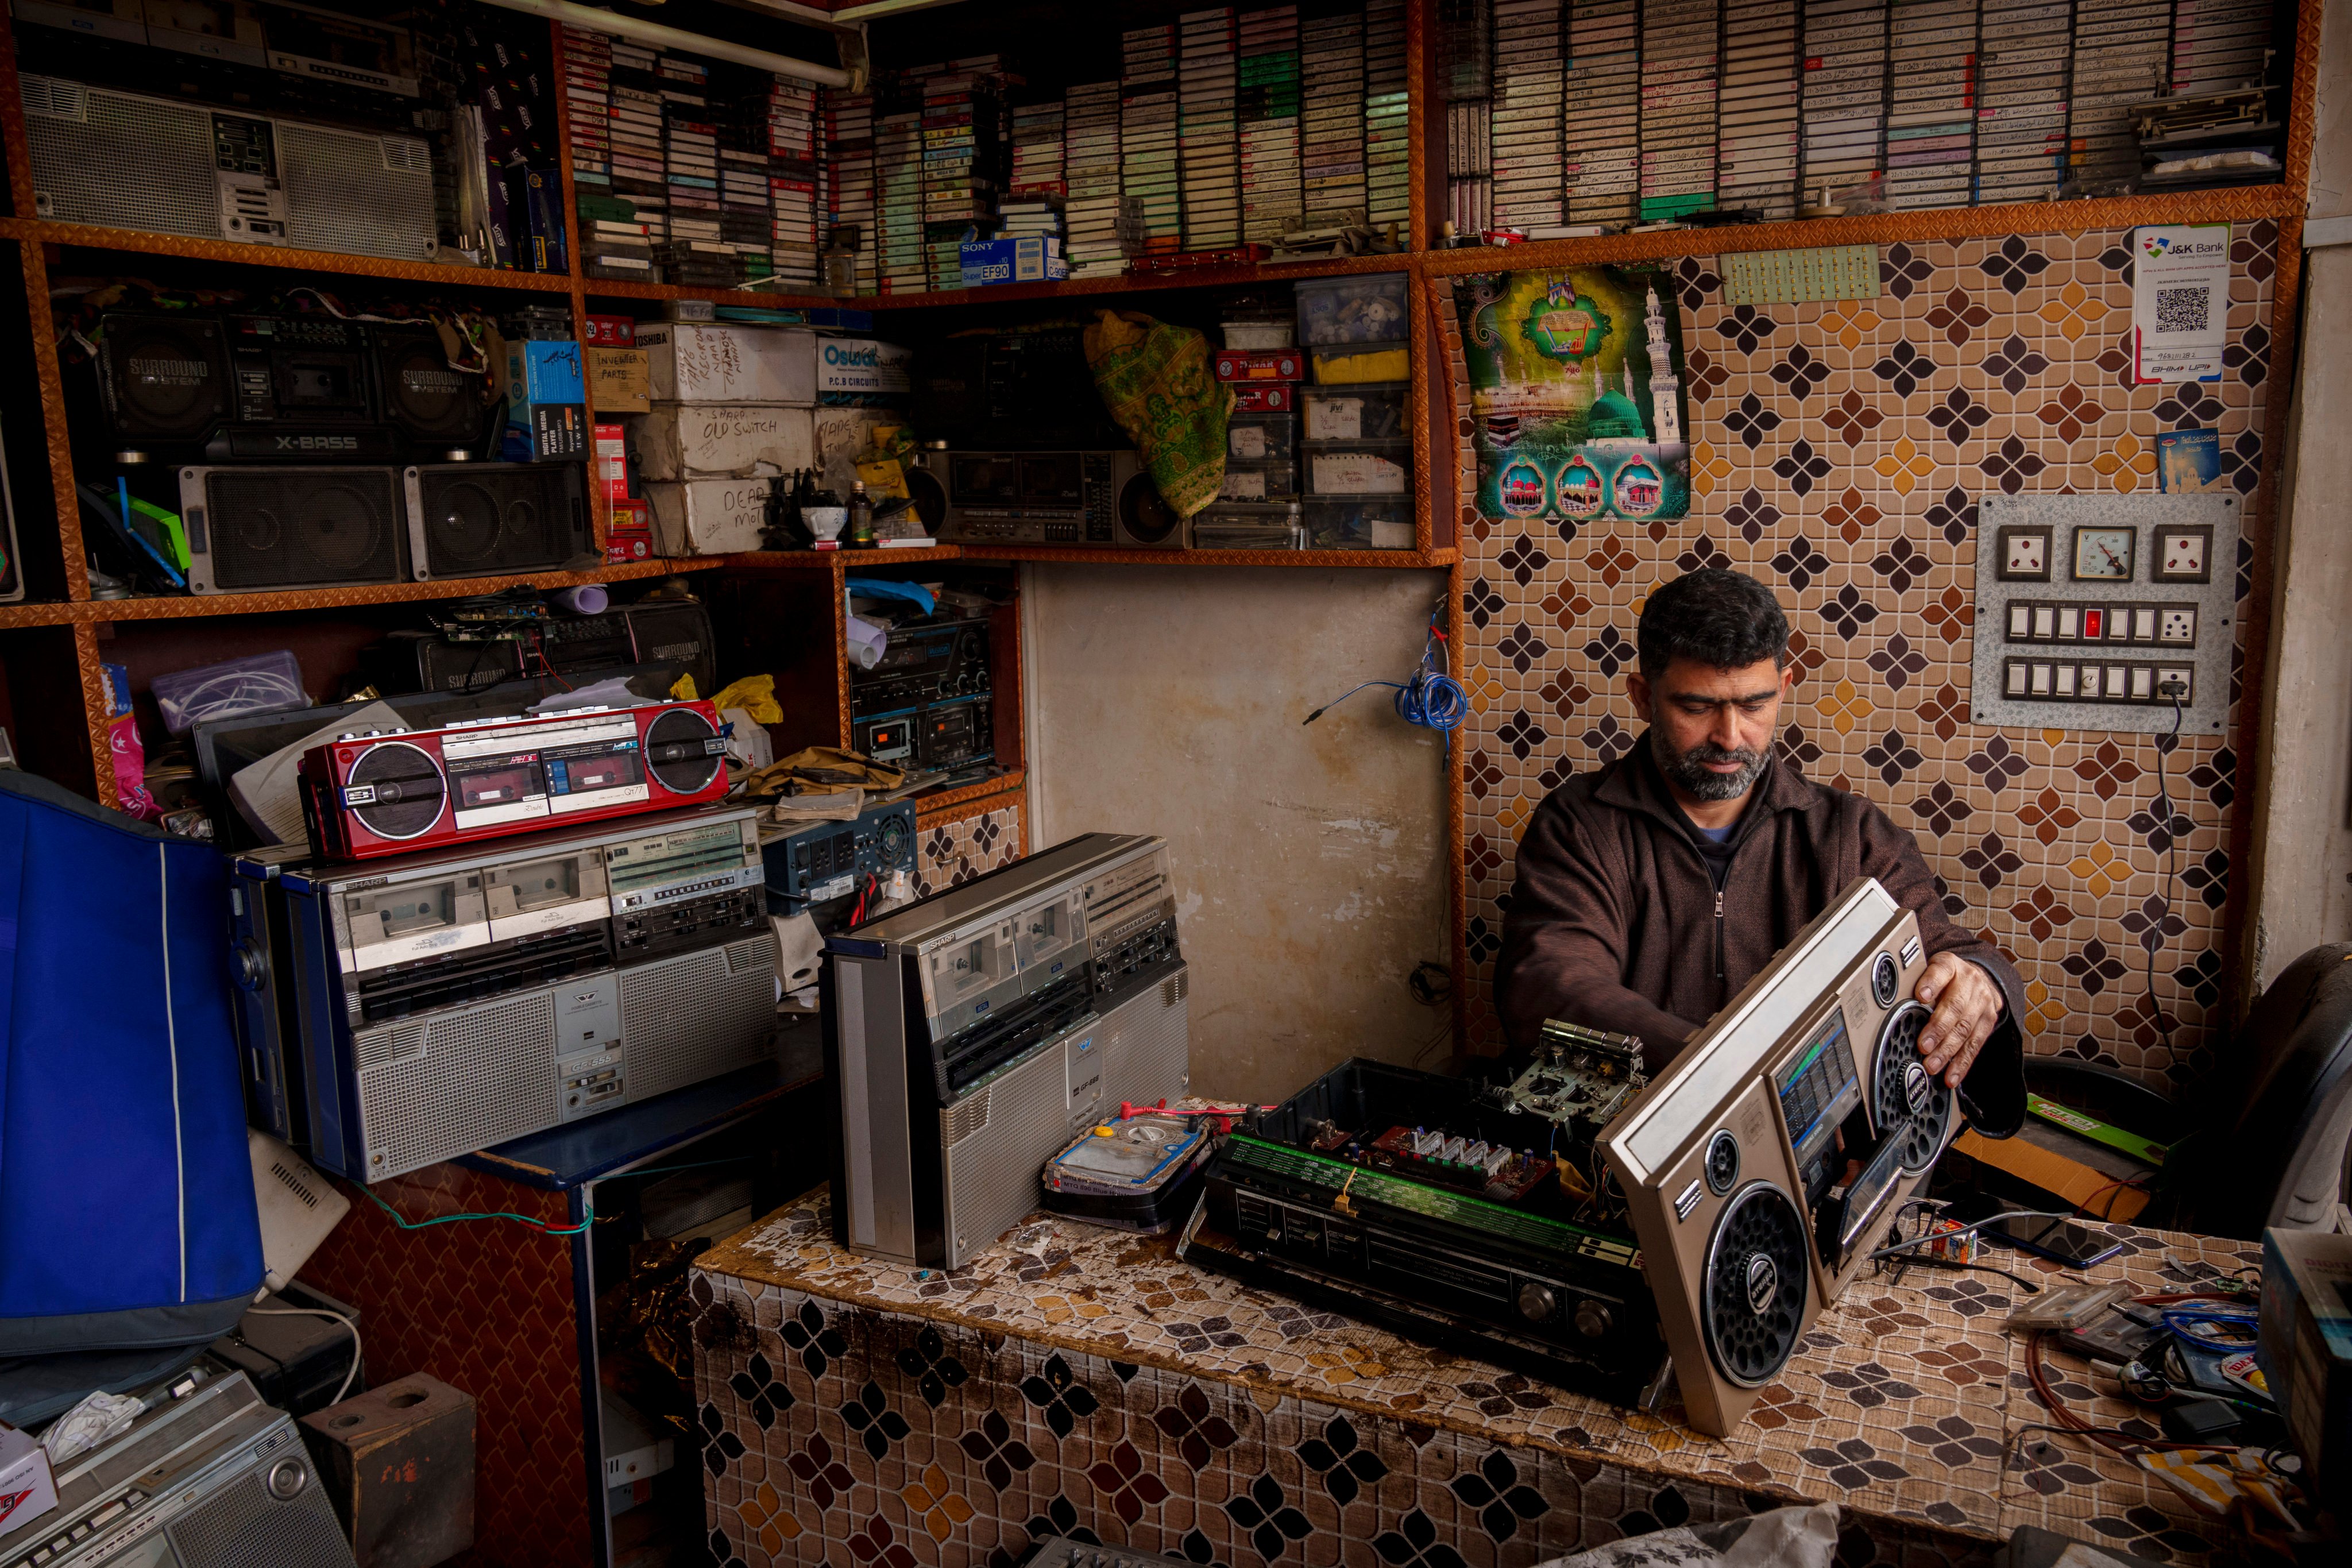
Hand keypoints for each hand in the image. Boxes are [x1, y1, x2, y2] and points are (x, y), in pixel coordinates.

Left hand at [1914, 953, 2003, 1088]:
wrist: (1979, 978)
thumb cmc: (1946, 977)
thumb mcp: (1930, 970)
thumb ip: (1915, 982)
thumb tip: (1891, 1003)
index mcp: (1949, 965)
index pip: (1940, 971)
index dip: (1931, 984)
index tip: (1920, 996)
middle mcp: (1970, 982)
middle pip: (1954, 1007)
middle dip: (1938, 1029)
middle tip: (1924, 1046)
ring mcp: (1982, 1002)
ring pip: (1965, 1029)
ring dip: (1948, 1051)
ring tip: (1933, 1065)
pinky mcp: (1989, 1021)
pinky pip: (1975, 1045)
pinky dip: (1962, 1063)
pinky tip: (1951, 1075)